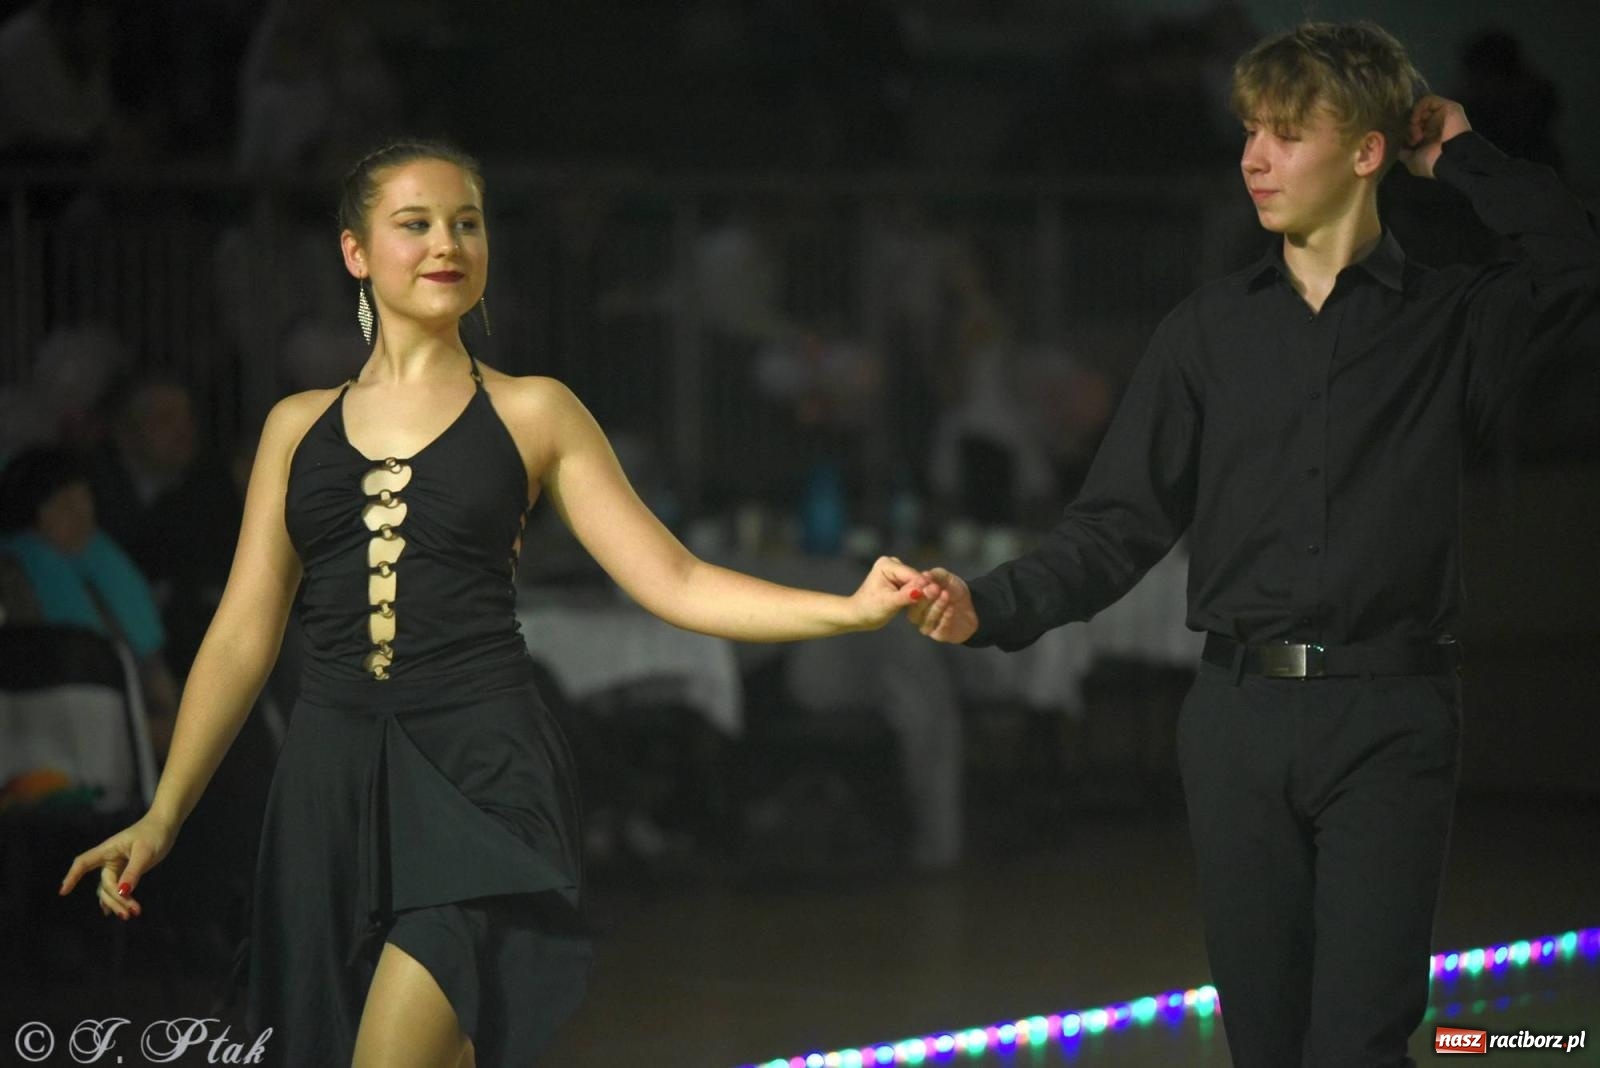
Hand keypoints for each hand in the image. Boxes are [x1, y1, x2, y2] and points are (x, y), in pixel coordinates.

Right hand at [59, 814, 177, 921]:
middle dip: (114, 900)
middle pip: (104, 884)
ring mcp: (117, 866)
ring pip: (110, 889)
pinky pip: (116, 888)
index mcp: (108, 850)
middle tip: (129, 913)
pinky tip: (114, 912)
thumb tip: (121, 892)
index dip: (72, 876)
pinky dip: (116, 900)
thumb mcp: (144, 853)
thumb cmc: (154, 834)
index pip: (83, 863)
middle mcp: (109, 859)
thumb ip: (133, 872)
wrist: (165, 826)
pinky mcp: (126, 871)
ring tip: (131, 914)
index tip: (63, 892)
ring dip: (118, 903)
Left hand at [848, 555, 933, 630]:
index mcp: (887, 564)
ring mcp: (897, 571)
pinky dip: (918, 597)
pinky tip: (923, 607)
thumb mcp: (888, 603)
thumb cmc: (869, 609)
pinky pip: (914, 588)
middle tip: (937, 605)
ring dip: (922, 595)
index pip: (912, 575)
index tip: (939, 597)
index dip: (924, 587)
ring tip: (928, 608)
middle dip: (924, 592)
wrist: (858, 616)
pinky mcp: (900, 580)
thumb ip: (906, 596)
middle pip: (916, 579)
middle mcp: (893, 563)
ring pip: (917, 584)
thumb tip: (923, 590)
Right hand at [907, 566, 977, 643]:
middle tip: (934, 588)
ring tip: (945, 594)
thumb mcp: (946, 579)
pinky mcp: (939, 635)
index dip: (916, 587)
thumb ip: (936, 576)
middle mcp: (918, 614)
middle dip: (925, 598)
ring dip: (936, 606)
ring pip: (927, 619)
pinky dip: (945, 617)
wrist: (974, 606)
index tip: (923, 580)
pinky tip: (951, 608)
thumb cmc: (954, 591)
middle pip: (916, 609)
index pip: (910, 595)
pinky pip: (940, 627)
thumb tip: (924, 574)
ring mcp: (927, 626)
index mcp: (915, 600)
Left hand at [1399, 95, 1470, 179]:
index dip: (1405, 130)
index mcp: (1430, 138)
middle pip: (1417, 116)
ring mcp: (1442, 115)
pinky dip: (1419, 109)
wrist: (1450, 157)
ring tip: (1415, 132)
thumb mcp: (1413, 162)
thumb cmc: (1432, 162)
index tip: (1401, 139)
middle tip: (1411, 137)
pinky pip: (1429, 100)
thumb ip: (1405, 154)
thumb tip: (1400, 148)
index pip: (1414, 127)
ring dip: (1414, 118)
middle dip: (1409, 125)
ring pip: (1422, 108)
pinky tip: (1416, 121)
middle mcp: (1436, 126)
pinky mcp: (1448, 106)